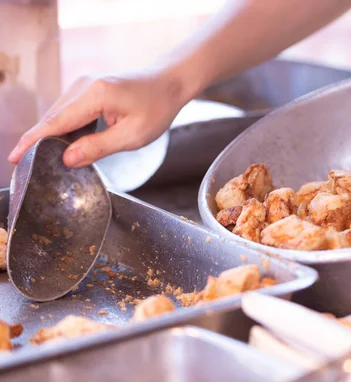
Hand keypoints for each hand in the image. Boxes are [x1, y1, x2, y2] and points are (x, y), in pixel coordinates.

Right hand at [8, 69, 185, 167]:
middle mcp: (84, 85)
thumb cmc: (158, 107)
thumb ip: (98, 147)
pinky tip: (64, 144)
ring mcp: (86, 85)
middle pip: (53, 117)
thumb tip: (67, 159)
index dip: (33, 142)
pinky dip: (63, 127)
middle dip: (36, 141)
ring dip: (50, 135)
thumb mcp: (132, 135)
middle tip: (24, 166)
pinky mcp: (90, 89)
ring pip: (60, 114)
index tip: (15, 157)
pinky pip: (69, 110)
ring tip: (39, 158)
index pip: (56, 122)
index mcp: (95, 95)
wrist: (171, 82)